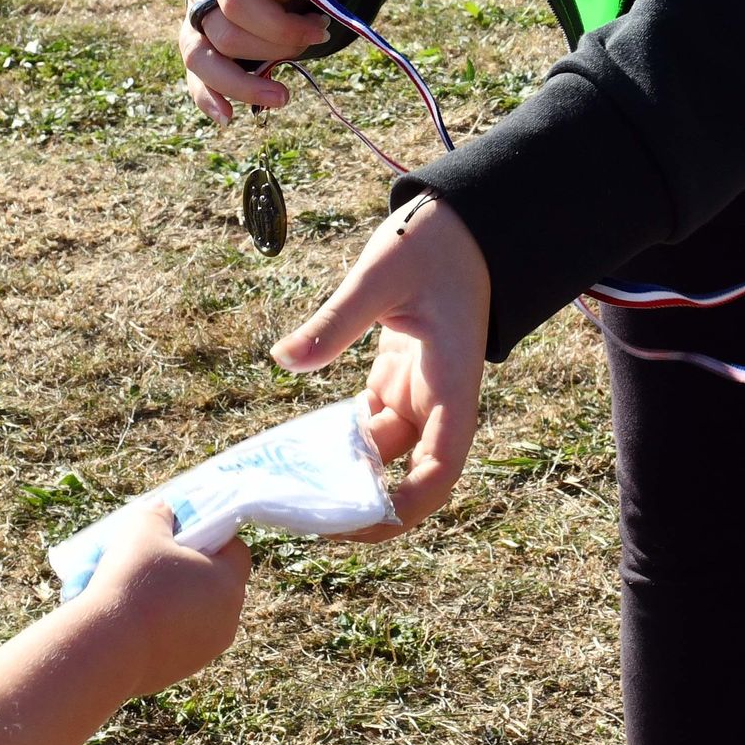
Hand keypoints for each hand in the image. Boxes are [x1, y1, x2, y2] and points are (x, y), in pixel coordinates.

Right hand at [87, 503, 250, 696]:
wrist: (106, 648)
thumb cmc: (131, 580)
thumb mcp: (142, 528)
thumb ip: (160, 514)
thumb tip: (165, 512)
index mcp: (229, 582)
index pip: (237, 550)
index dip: (211, 537)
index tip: (182, 535)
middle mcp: (228, 618)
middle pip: (217, 583)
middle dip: (192, 570)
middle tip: (157, 562)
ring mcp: (208, 649)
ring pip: (199, 614)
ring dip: (178, 601)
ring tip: (141, 592)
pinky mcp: (183, 670)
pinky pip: (180, 640)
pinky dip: (164, 628)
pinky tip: (134, 621)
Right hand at [179, 0, 347, 123]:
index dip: (276, 24)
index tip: (319, 30)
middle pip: (221, 32)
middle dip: (273, 48)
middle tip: (314, 41)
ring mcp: (198, 12)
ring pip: (199, 57)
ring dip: (240, 84)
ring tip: (281, 97)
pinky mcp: (203, 38)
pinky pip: (195, 73)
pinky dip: (207, 97)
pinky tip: (226, 117)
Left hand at [274, 195, 488, 525]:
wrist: (461, 222)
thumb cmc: (433, 242)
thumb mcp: (381, 274)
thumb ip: (337, 320)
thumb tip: (284, 359)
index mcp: (451, 384)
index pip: (440, 469)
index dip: (407, 507)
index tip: (360, 523)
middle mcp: (438, 400)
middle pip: (409, 476)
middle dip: (365, 505)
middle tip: (307, 519)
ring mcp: (417, 392)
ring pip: (383, 454)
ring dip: (345, 475)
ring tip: (290, 490)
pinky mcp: (397, 378)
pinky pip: (368, 428)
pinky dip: (338, 444)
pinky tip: (297, 452)